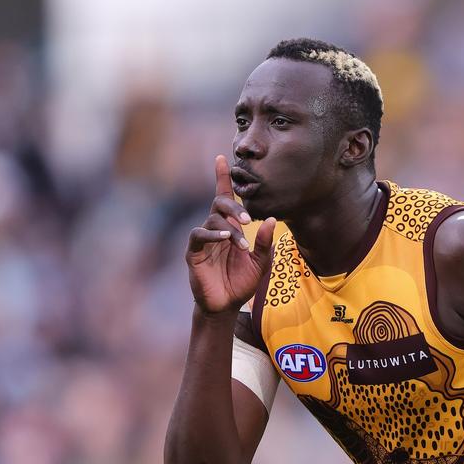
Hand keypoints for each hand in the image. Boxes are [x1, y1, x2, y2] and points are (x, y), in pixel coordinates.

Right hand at [187, 155, 275, 313]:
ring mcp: (204, 240)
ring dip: (230, 230)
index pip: (225, 198)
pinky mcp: (194, 253)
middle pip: (219, 204)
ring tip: (242, 244)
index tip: (222, 157)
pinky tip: (224, 239)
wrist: (227, 306)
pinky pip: (199, 236)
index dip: (222, 178)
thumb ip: (264, 243)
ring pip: (212, 221)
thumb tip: (269, 221)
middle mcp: (215, 229)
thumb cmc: (242, 282)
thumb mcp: (261, 263)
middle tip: (248, 220)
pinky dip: (211, 235)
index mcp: (230, 227)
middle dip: (233, 206)